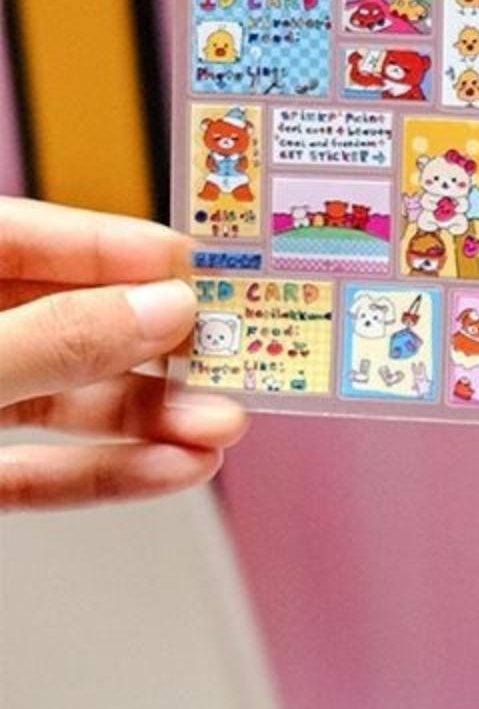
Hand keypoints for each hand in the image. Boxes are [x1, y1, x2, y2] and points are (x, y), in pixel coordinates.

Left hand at [0, 199, 247, 509]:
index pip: (23, 236)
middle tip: (226, 352)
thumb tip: (157, 311)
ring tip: (217, 426)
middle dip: (154, 348)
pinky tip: (167, 468)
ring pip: (62, 402)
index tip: (188, 260)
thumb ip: (54, 340)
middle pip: (65, 324)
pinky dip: (103, 472)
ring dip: (149, 419)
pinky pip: (37, 469)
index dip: (111, 244)